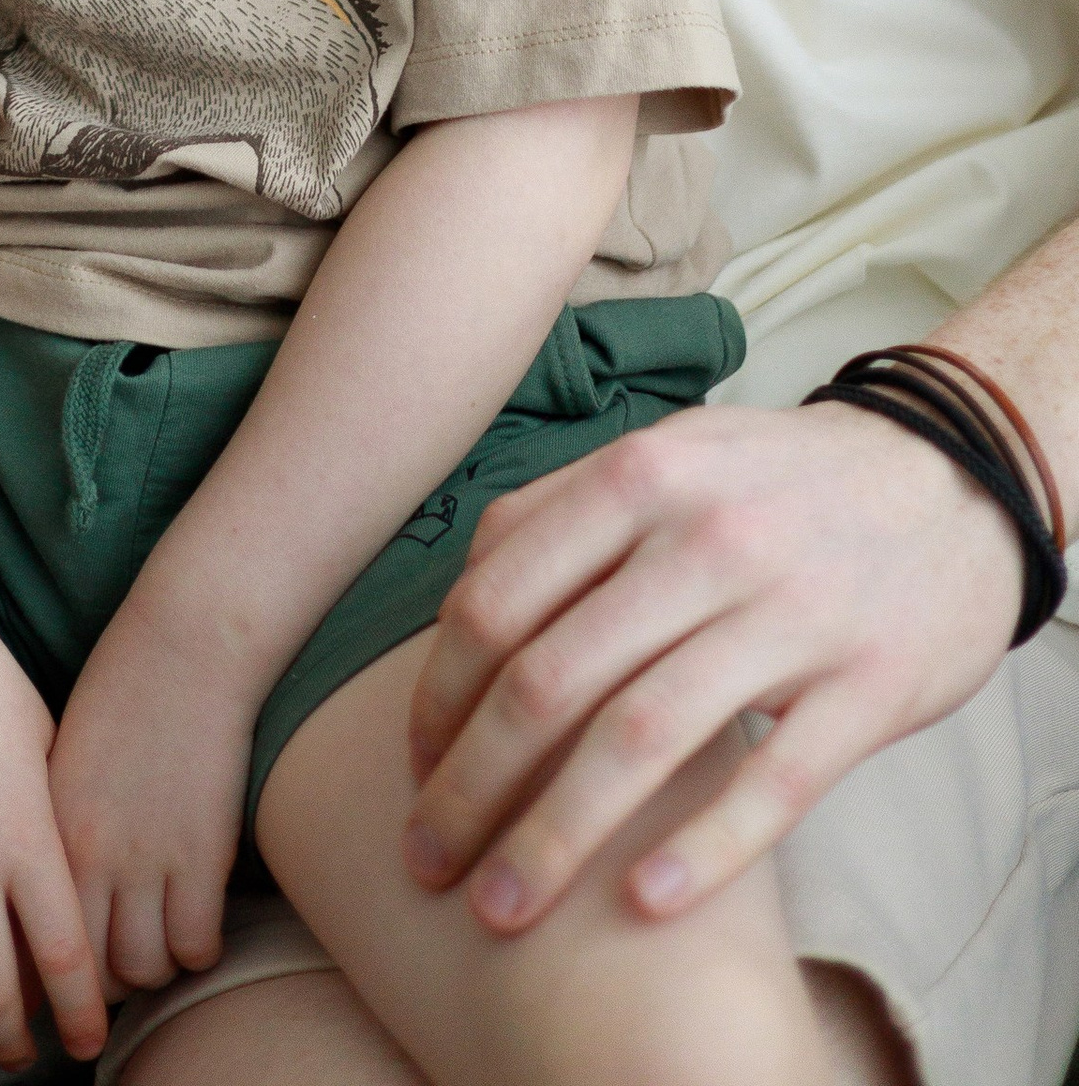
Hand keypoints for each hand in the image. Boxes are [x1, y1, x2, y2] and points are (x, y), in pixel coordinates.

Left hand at [49, 597, 248, 1001]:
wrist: (182, 647)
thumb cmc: (121, 690)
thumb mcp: (59, 755)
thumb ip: (48, 821)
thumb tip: (41, 878)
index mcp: (45, 829)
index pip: (33, 936)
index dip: (50, 964)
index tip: (65, 967)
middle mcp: (87, 855)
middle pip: (85, 968)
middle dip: (101, 984)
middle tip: (117, 967)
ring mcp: (144, 859)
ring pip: (142, 968)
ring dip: (154, 967)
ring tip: (161, 943)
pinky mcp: (200, 857)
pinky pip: (194, 945)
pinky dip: (197, 949)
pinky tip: (198, 924)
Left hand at [404, 396, 1023, 932]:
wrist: (948, 479)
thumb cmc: (776, 482)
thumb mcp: (667, 455)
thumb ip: (563, 514)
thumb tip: (462, 600)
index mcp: (638, 478)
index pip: (498, 599)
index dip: (439, 695)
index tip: (415, 764)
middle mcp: (702, 540)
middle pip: (550, 681)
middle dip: (472, 785)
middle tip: (431, 859)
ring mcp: (788, 613)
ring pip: (641, 740)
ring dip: (557, 837)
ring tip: (505, 908)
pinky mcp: (865, 687)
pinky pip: (770, 783)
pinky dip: (699, 850)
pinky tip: (639, 901)